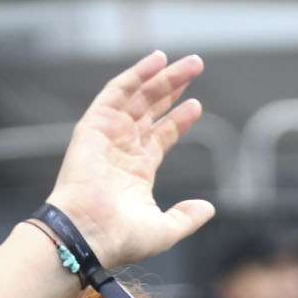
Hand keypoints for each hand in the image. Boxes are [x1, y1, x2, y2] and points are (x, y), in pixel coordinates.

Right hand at [45, 52, 215, 269]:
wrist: (89, 233)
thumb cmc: (121, 238)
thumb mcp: (165, 231)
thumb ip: (187, 218)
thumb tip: (208, 209)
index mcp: (136, 171)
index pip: (161, 136)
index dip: (178, 120)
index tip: (196, 106)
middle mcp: (122, 149)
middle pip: (152, 109)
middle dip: (173, 88)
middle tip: (196, 68)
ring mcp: (108, 135)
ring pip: (139, 97)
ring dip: (163, 77)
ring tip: (190, 63)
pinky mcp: (94, 125)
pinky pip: (117, 92)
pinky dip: (136, 74)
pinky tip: (158, 60)